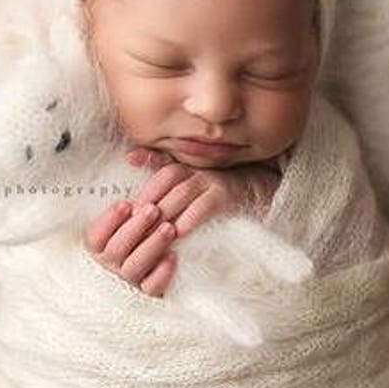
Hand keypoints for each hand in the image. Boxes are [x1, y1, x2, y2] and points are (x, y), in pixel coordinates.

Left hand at [124, 147, 280, 236]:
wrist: (261, 191)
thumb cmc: (219, 189)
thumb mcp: (191, 179)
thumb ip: (161, 167)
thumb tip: (129, 155)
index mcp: (187, 166)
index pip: (160, 171)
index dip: (144, 189)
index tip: (127, 209)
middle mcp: (198, 169)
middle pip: (167, 180)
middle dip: (149, 201)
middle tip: (133, 224)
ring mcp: (213, 181)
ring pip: (182, 192)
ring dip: (165, 210)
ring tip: (151, 230)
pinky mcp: (227, 197)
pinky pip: (205, 205)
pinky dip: (190, 218)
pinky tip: (178, 232)